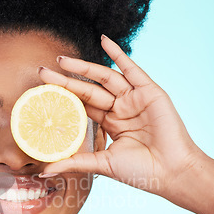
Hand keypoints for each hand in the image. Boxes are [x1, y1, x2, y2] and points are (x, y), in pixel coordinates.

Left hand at [38, 35, 201, 198]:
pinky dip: (118, 53)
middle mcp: (121, 109)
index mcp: (111, 124)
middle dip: (65, 81)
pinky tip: (103, 40)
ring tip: (61, 59)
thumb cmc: (141, 171)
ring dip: (83, 66)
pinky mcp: (149, 92)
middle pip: (88, 90)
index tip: (42, 92)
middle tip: (42, 72)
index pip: (82, 106)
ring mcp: (134, 99)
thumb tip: (44, 172)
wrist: (171, 172)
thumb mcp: (102, 164)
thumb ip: (74, 162)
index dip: (63, 98)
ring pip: (104, 77)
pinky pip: (131, 68)